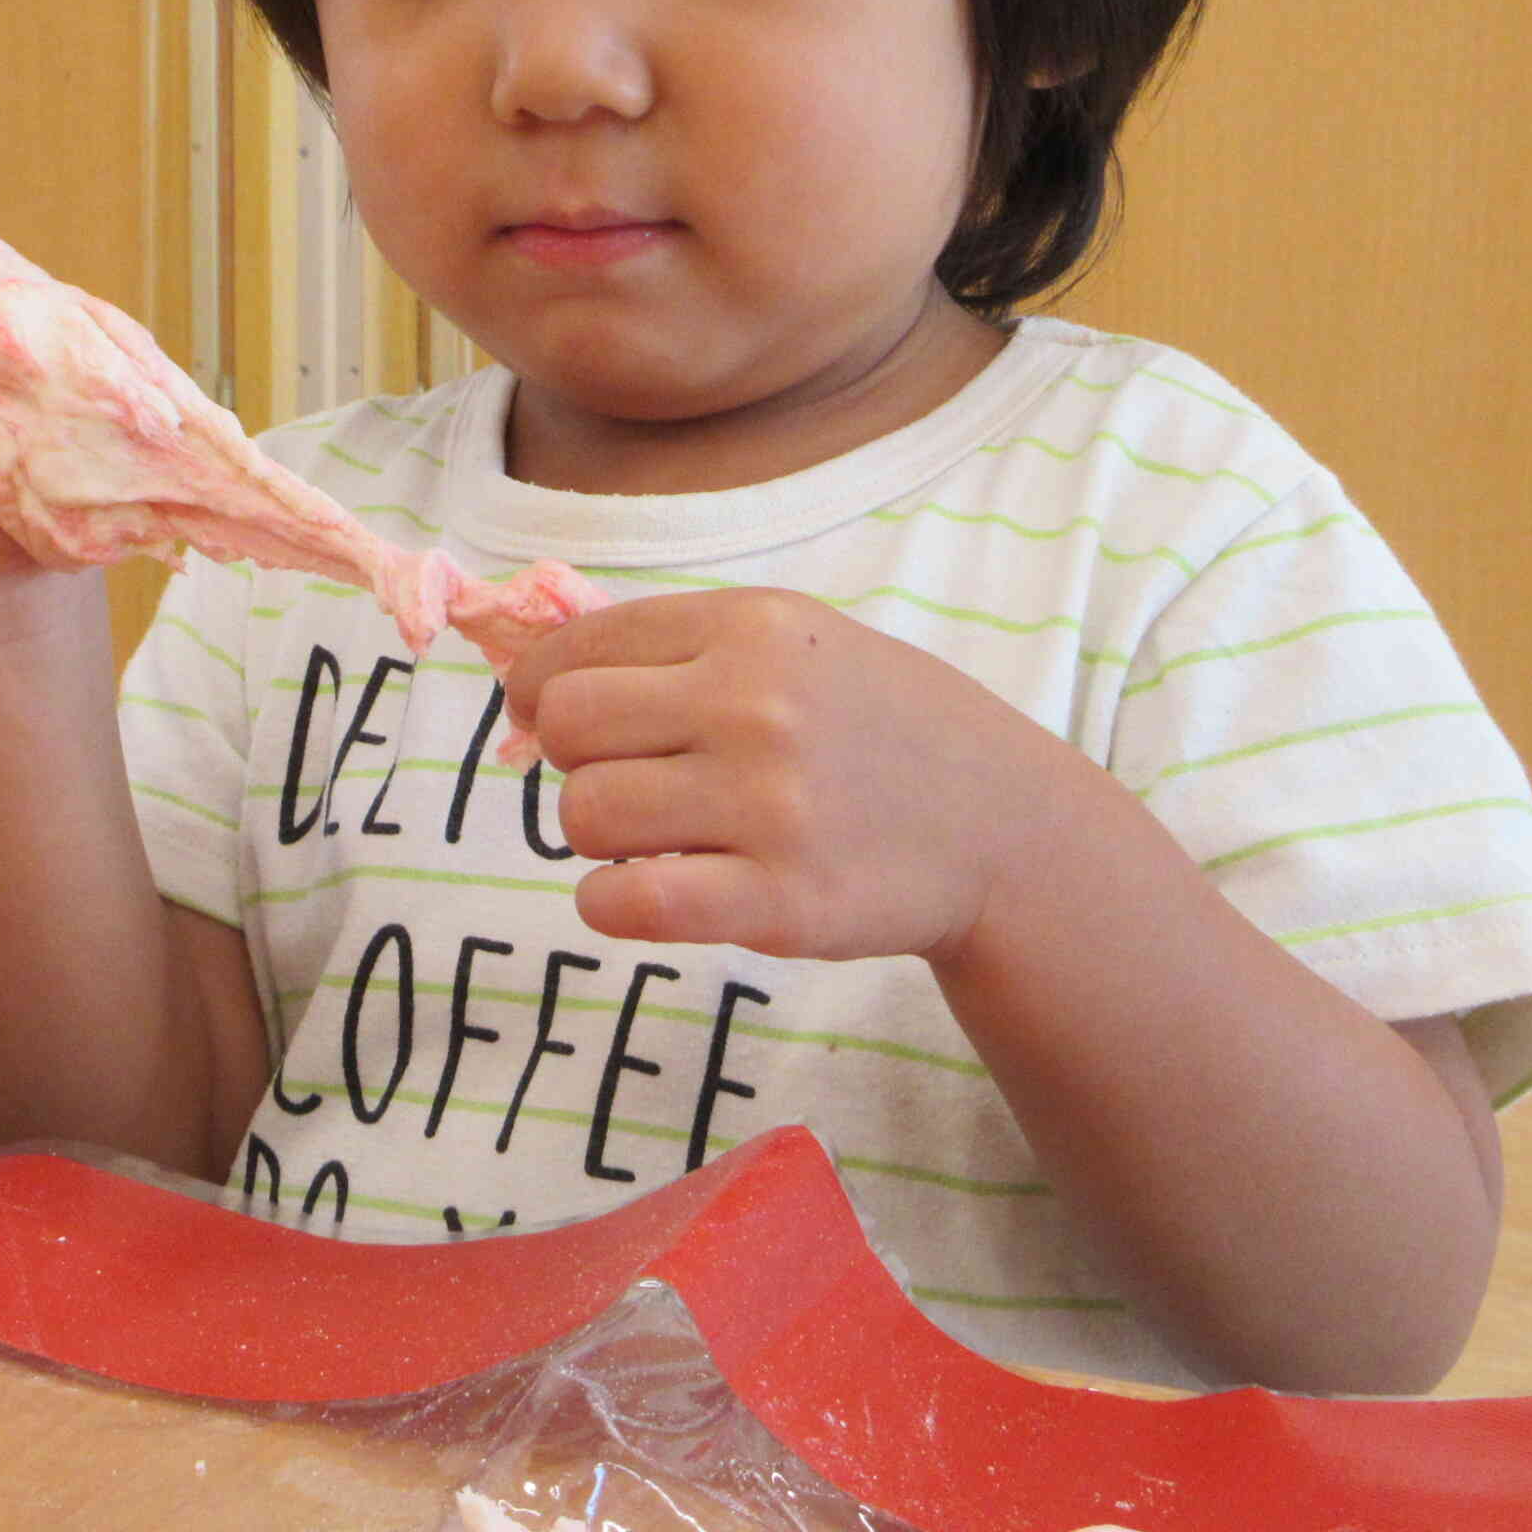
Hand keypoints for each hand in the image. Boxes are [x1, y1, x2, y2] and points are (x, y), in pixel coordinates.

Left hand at [502, 588, 1087, 960]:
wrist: (1002, 827)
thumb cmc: (878, 727)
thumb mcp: (797, 643)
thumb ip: (678, 648)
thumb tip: (529, 679)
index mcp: (753, 628)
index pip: (576, 650)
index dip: (540, 690)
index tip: (544, 717)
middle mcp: (756, 705)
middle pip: (568, 728)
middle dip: (576, 761)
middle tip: (630, 781)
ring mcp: (769, 806)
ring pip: (585, 815)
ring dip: (602, 836)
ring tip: (663, 836)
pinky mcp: (778, 902)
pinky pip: (624, 902)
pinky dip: (609, 903)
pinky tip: (646, 893)